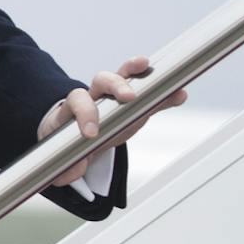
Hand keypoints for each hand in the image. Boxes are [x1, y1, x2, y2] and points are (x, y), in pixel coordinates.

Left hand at [38, 56, 188, 185]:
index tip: (92, 134)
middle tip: (129, 97)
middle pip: (102, 80)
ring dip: (138, 73)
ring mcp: (114, 95)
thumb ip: (66, 165)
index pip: (78, 101)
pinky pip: (150, 95)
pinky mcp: (134, 104)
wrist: (77, 131)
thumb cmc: (71, 137)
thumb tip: (66, 176)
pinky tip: (178, 93)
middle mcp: (94, 95)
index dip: (85, 114)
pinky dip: (164, 94)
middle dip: (116, 86)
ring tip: (149, 67)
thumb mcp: (65, 151)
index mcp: (75, 106)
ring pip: (124, 78)